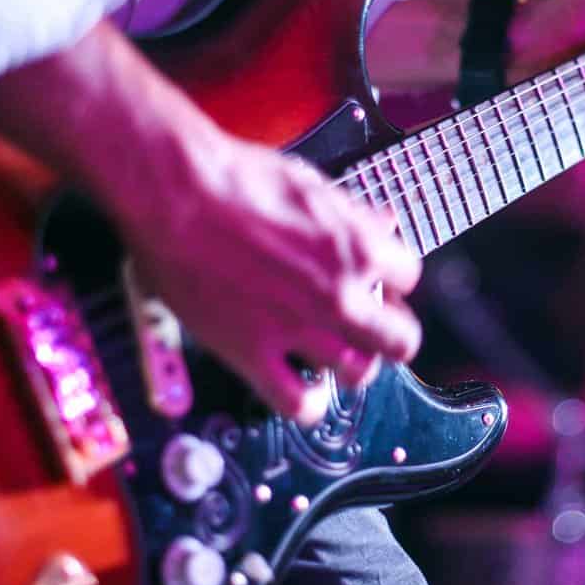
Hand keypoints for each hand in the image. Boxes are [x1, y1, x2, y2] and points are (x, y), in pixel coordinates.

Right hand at [121, 135, 422, 425]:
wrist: (175, 190)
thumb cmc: (235, 178)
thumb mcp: (311, 184)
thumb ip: (353, 217)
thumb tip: (384, 225)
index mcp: (358, 247)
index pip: (409, 278)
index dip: (391, 279)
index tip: (375, 279)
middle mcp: (338, 294)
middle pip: (400, 340)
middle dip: (390, 333)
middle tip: (370, 326)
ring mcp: (299, 328)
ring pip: (358, 374)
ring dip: (350, 365)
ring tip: (332, 353)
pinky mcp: (254, 352)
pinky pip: (301, 405)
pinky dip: (308, 403)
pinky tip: (300, 386)